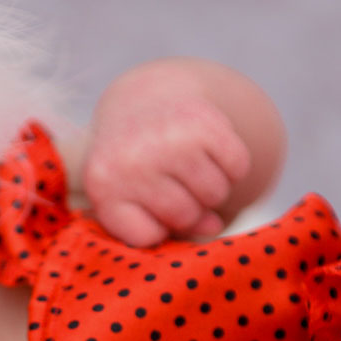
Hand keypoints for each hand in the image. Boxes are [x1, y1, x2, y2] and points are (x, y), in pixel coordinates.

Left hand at [83, 61, 261, 247]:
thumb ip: (168, 228)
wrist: (141, 104)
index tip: (146, 206)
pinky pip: (238, 166)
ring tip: (189, 169)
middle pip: (184, 216)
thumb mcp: (130, 200)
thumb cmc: (135, 169)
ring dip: (211, 190)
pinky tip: (208, 152)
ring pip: (215, 194)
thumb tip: (214, 226)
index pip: (147, 236)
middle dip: (188, 209)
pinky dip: (232, 167)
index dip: (156, 228)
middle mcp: (132, 159)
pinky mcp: (202, 120)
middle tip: (173, 184)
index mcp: (103, 184)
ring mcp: (168, 137)